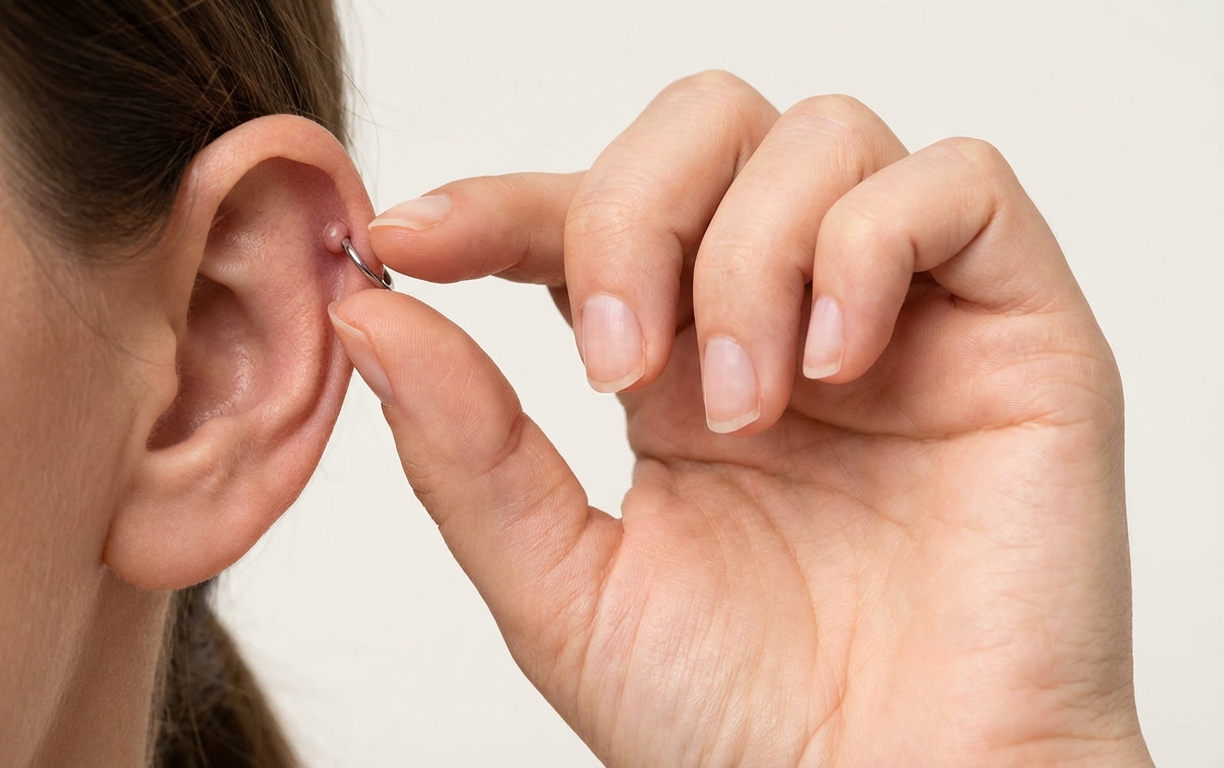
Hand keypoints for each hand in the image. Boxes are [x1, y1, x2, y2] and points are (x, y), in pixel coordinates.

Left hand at [329, 72, 1151, 765]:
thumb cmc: (747, 722)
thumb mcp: (564, 586)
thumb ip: (466, 447)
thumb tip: (370, 310)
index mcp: (675, 363)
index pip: (584, 211)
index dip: (495, 200)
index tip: (412, 238)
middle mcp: (786, 315)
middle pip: (704, 126)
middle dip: (630, 214)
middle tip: (617, 362)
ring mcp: (904, 312)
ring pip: (819, 137)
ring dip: (748, 256)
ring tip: (748, 407)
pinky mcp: (1019, 327)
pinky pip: (958, 186)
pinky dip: (870, 247)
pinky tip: (835, 366)